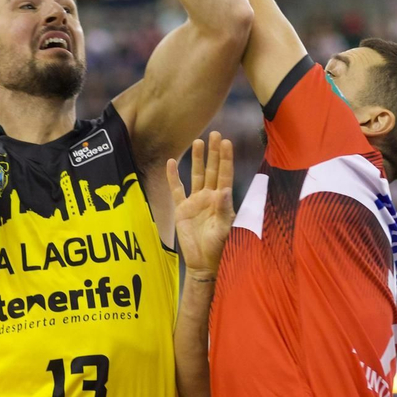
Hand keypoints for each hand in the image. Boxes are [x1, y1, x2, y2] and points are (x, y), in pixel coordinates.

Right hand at [167, 133, 234, 278]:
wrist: (203, 262)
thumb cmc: (219, 247)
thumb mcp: (224, 229)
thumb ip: (224, 209)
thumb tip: (224, 190)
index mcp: (222, 200)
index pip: (225, 174)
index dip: (225, 158)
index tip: (226, 142)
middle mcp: (210, 197)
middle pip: (211, 170)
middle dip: (213, 153)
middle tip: (215, 134)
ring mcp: (195, 202)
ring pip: (195, 175)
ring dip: (197, 159)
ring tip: (198, 142)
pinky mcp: (182, 209)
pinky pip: (176, 189)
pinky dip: (173, 177)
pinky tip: (170, 162)